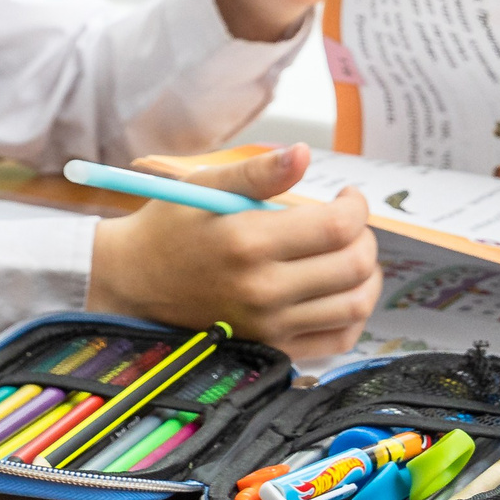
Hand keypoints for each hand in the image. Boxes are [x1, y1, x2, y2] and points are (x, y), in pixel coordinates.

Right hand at [86, 144, 380, 360]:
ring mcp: (269, 324)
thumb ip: (257, 171)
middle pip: (353, 265)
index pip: (336, 227)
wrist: (132, 282)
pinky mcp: (272, 347)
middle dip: (363, 239)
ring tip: (348, 256)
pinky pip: (339, 338)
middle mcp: (263, 288)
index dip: (355, 208)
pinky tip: (338, 292)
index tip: (346, 199)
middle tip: (347, 226)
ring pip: (355, 304)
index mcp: (247, 240)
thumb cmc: (168, 228)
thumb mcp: (203, 187)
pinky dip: (353, 315)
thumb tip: (303, 153)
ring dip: (366, 276)